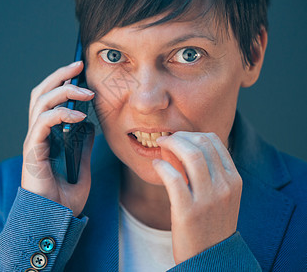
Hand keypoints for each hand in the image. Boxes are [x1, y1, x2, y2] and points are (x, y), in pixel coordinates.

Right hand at [22, 61, 94, 216]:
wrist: (53, 222)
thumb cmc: (63, 201)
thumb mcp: (81, 169)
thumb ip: (83, 148)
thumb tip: (90, 129)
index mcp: (46, 137)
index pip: (49, 101)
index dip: (62, 83)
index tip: (80, 72)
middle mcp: (37, 135)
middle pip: (41, 94)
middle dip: (59, 75)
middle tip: (78, 64)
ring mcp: (33, 142)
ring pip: (40, 103)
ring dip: (63, 90)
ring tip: (85, 91)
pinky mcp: (33, 151)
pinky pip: (44, 123)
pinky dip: (61, 114)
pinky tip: (79, 115)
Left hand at [152, 132, 241, 263]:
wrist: (212, 259)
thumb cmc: (212, 225)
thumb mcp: (223, 197)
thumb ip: (213, 174)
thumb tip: (189, 148)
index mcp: (234, 180)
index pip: (215, 142)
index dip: (193, 134)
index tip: (179, 137)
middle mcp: (225, 186)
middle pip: (202, 144)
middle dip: (180, 136)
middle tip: (166, 138)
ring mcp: (208, 198)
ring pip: (191, 155)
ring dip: (171, 144)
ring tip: (160, 145)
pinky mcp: (189, 211)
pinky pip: (173, 178)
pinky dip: (162, 166)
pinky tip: (157, 165)